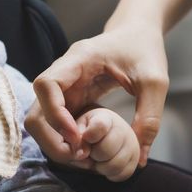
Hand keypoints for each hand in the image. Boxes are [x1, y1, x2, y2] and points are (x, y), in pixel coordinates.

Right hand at [29, 22, 167, 166]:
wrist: (138, 34)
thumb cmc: (144, 49)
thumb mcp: (155, 81)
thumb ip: (150, 116)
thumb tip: (141, 157)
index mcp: (79, 59)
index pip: (46, 84)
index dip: (55, 114)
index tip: (78, 135)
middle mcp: (64, 73)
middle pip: (36, 109)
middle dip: (51, 138)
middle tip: (80, 156)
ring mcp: (65, 87)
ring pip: (42, 120)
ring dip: (56, 142)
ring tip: (84, 156)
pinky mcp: (71, 99)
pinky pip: (57, 123)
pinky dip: (66, 140)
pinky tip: (87, 150)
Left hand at [74, 107, 140, 180]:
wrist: (100, 137)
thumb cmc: (86, 132)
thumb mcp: (76, 129)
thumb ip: (75, 137)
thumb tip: (82, 154)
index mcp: (104, 118)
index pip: (100, 126)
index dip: (89, 136)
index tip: (85, 138)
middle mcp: (122, 129)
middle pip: (106, 150)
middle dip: (93, 155)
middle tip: (90, 151)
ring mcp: (131, 144)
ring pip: (115, 165)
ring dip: (101, 167)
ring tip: (97, 159)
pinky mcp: (135, 160)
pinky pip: (122, 174)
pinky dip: (110, 174)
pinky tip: (105, 164)